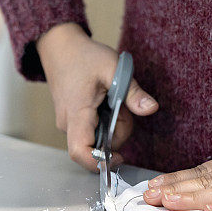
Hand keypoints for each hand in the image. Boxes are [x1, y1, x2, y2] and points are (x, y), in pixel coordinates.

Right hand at [36, 23, 158, 170]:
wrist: (60, 48)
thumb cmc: (84, 56)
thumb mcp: (113, 69)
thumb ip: (132, 92)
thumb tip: (151, 108)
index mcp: (77, 113)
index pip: (80, 152)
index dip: (100, 162)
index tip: (120, 156)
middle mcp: (68, 124)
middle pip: (97, 147)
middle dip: (117, 133)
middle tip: (122, 107)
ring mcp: (67, 124)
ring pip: (97, 140)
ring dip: (112, 126)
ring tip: (112, 100)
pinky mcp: (71, 122)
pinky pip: (92, 132)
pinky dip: (104, 122)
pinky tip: (104, 104)